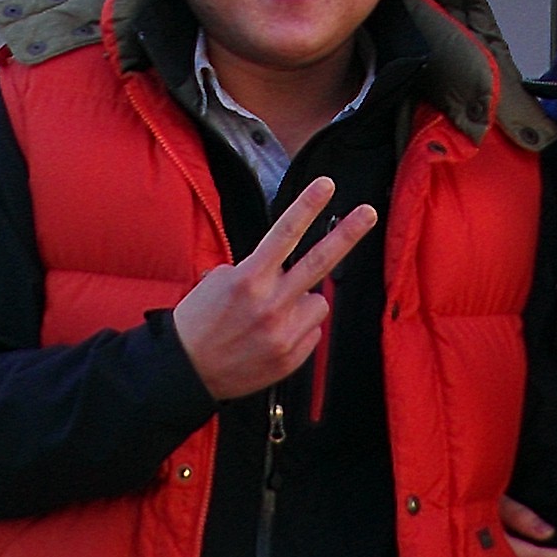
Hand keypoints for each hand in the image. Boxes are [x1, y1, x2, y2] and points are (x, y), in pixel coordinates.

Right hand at [171, 176, 377, 400]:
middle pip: (319, 261)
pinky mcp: (292, 356)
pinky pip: (312, 330)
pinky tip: (271, 337)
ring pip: (318, 300)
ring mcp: (284, 332)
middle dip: (347, 234)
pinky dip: (297, 329)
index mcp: (248, 279)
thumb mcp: (218, 283)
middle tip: (368, 213)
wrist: (188, 371)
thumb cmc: (200, 322)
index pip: (284, 234)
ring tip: (272, 316)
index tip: (326, 185)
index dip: (307, 206)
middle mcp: (270, 304)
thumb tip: (283, 268)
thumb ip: (255, 271)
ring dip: (302, 302)